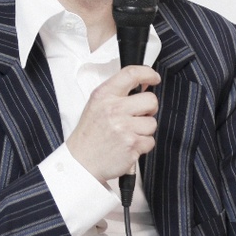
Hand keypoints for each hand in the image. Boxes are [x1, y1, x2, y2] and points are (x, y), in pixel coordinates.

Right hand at [66, 66, 160, 182]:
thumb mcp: (96, 105)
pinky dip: (142, 145)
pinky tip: (128, 145)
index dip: (148, 73)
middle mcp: (114, 109)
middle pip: (151, 100)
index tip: (154, 78)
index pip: (131, 74)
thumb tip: (143, 85)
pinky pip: (150, 141)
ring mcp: (124, 127)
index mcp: (104, 95)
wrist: (81, 162)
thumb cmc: (90, 134)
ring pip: (152, 123)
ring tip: (127, 134)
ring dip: (144, 130)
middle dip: (149, 109)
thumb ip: (117, 94)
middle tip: (137, 116)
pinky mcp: (132, 144)